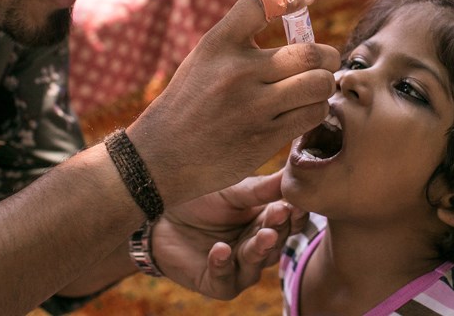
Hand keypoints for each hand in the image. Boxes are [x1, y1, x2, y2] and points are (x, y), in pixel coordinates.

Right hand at [127, 0, 340, 203]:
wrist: (161, 157)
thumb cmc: (189, 102)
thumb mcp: (203, 59)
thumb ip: (240, 39)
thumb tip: (294, 17)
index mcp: (217, 44)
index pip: (262, 2)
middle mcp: (236, 72)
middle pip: (309, 52)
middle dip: (327, 55)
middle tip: (324, 60)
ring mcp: (252, 107)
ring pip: (318, 84)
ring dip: (323, 85)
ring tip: (313, 88)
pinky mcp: (264, 138)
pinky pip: (312, 114)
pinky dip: (316, 109)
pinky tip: (303, 110)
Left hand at [151, 171, 306, 299]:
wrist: (159, 214)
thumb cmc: (199, 199)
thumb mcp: (232, 191)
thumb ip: (261, 189)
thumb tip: (292, 171)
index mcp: (265, 221)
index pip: (289, 221)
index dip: (294, 214)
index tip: (294, 202)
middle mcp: (257, 247)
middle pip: (276, 242)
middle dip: (278, 228)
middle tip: (280, 214)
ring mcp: (239, 267)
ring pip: (256, 263)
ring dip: (259, 249)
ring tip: (263, 235)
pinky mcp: (218, 283)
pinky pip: (226, 279)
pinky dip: (223, 264)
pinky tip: (220, 249)